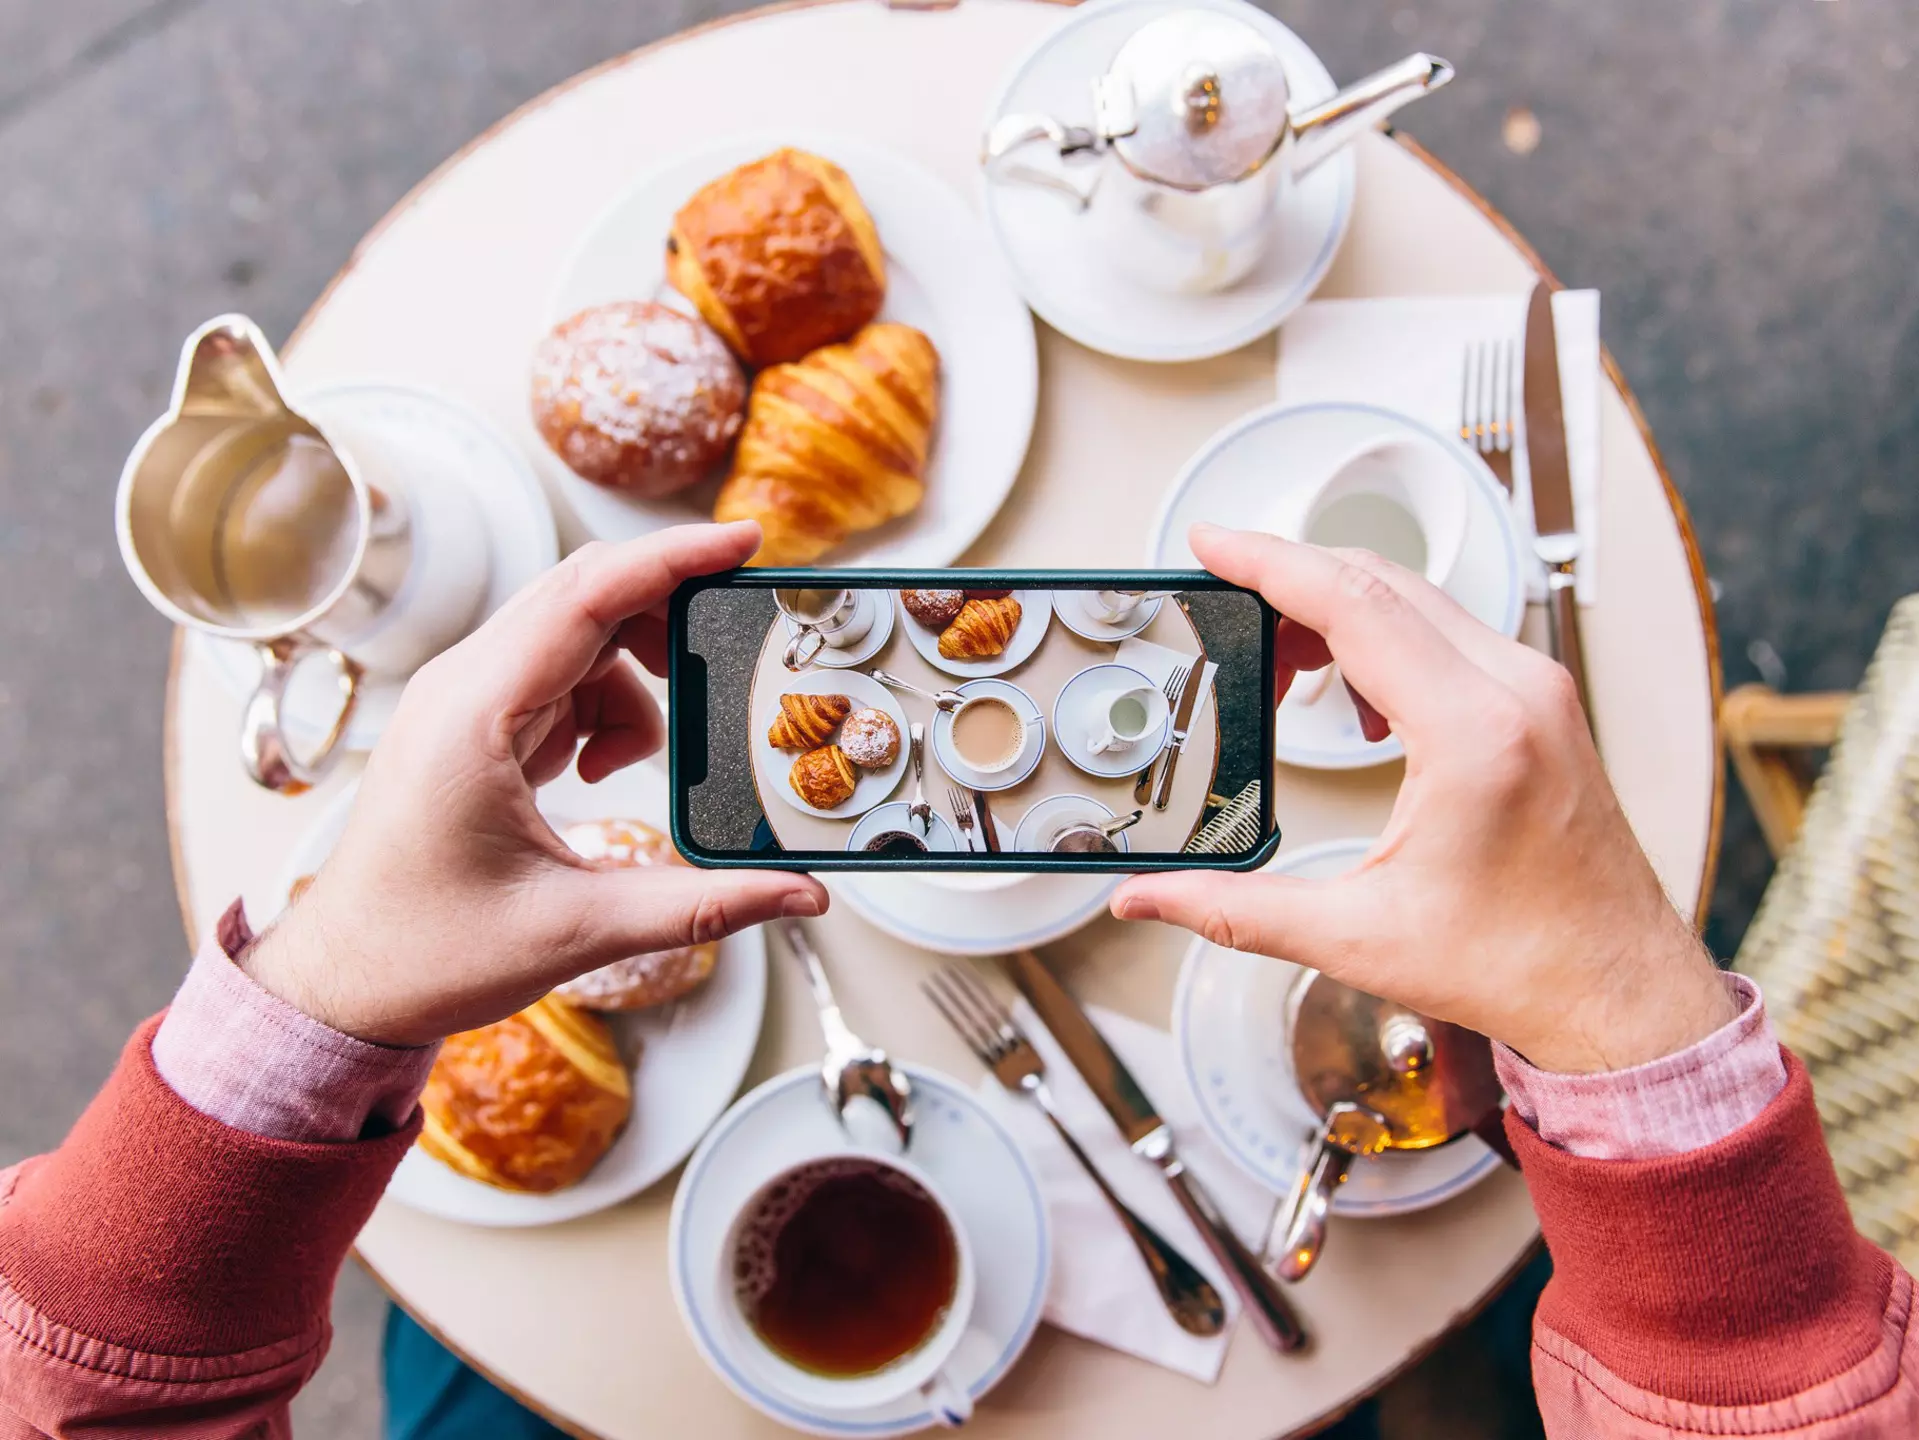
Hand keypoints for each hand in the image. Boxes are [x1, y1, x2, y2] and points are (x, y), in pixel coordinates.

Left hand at [243, 522, 826, 1046]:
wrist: (344, 984)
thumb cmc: (427, 951)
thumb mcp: (578, 929)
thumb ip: (701, 906)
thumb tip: (802, 894)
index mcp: (474, 714)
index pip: (586, 595)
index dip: (672, 560)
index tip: (744, 540)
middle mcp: (463, 688)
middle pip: (585, 595)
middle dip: (670, 609)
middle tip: (738, 640)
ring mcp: (464, 701)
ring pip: (578, 636)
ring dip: (636, 678)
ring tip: (646, 759)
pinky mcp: (474, 725)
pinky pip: (560, 677)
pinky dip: (605, 708)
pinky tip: (602, 770)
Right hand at [1114, 524, 1734, 1074]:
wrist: (1619, 993)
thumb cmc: (1521, 965)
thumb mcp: (1357, 938)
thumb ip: (1235, 910)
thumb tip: (1146, 900)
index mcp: (1473, 733)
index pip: (1353, 604)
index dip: (1268, 562)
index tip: (1210, 541)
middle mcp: (1517, 691)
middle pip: (1381, 583)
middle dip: (1290, 581)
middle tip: (1223, 608)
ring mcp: (1539, 690)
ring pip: (1418, 600)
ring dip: (1339, 610)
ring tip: (1281, 666)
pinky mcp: (1544, 703)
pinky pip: (1452, 632)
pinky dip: (1387, 637)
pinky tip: (1355, 697)